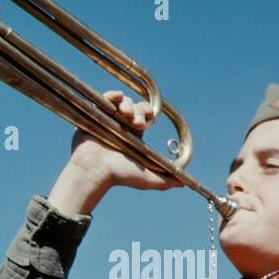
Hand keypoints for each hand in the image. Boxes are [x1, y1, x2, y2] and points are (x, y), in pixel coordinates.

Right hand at [68, 89, 182, 192]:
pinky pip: (104, 98)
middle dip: (139, 109)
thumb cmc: (120, 176)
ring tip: (126, 114)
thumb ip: (166, 180)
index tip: (150, 116)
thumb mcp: (147, 179)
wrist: (96, 172)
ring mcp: (106, 120)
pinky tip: (117, 99)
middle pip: (134, 107)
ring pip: (121, 102)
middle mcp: (120, 127)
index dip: (147, 112)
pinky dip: (112, 95)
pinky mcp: (94, 116)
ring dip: (128, 104)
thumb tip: (184, 183)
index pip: (143, 116)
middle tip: (137, 122)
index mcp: (132, 137)